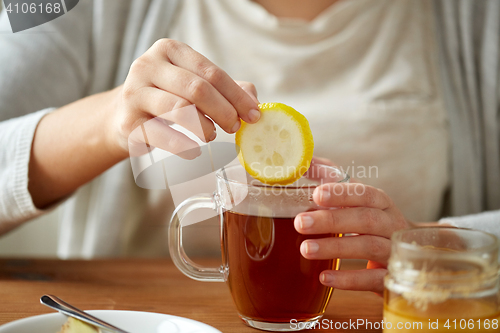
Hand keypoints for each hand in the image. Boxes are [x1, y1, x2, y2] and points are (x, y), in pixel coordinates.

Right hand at [109, 38, 259, 157]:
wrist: (121, 116)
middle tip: (235, 127)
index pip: (211, 72)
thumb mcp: (194, 85)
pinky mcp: (128, 123)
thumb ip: (226, 90)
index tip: (254, 115)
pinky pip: (163, 136)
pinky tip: (194, 151)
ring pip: (180, 109)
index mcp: (169, 50)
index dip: (237, 96)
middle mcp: (148, 66)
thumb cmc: (166, 98)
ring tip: (212, 135)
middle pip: (197, 89)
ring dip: (205, 127)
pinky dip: (185, 147)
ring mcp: (134, 93)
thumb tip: (254, 102)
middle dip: (224, 111)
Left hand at [294, 183, 412, 294]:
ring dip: (336, 247)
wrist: (406, 254)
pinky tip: (324, 277)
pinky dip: (348, 279)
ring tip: (306, 249)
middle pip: (366, 220)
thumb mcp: (356, 199)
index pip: (366, 194)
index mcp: (382, 203)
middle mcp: (392, 225)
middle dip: (332, 220)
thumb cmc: (370, 221)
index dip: (342, 194)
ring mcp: (394, 252)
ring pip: (369, 247)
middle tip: (301, 223)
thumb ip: (330, 178)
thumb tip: (303, 162)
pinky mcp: (390, 277)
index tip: (317, 195)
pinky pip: (372, 279)